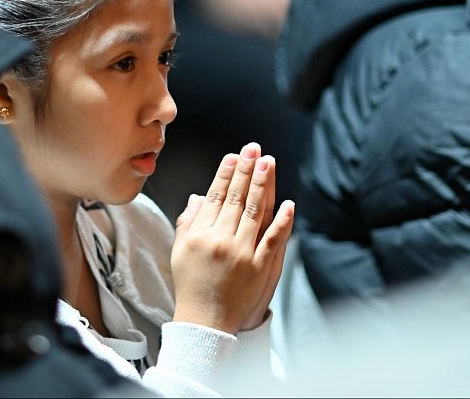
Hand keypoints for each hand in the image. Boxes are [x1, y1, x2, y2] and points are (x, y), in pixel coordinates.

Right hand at [171, 142, 294, 333]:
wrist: (205, 321)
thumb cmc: (191, 284)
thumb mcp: (180, 251)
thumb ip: (188, 222)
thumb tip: (199, 196)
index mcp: (200, 235)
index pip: (214, 196)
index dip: (225, 174)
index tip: (233, 156)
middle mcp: (220, 241)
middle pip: (235, 198)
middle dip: (246, 170)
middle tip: (254, 149)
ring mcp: (241, 254)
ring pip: (254, 213)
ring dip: (262, 186)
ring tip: (268, 163)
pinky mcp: (259, 268)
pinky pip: (273, 240)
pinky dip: (282, 221)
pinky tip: (288, 203)